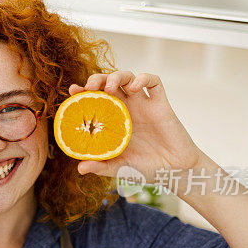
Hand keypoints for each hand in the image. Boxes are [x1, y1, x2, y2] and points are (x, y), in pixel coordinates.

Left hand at [70, 71, 201, 183]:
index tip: (72, 90)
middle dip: (97, 79)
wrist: (174, 171)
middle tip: (88, 87)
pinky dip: (144, 78)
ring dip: (117, 76)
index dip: (83, 92)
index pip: (95, 99)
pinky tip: (134, 87)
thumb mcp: (119, 168)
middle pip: (109, 83)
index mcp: (113, 120)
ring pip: (128, 77)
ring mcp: (143, 104)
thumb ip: (101, 166)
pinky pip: (155, 83)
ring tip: (109, 87)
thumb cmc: (145, 168)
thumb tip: (80, 168)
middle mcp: (126, 108)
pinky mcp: (161, 104)